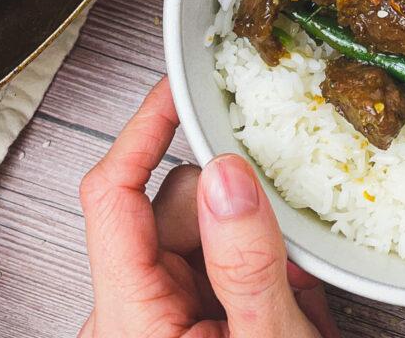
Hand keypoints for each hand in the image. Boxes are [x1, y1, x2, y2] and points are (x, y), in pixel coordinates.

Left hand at [78, 78, 339, 337]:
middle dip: (235, 210)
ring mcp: (165, 312)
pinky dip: (261, 257)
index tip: (177, 89)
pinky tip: (286, 295)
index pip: (113, 193)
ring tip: (292, 290)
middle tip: (284, 244)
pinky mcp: (195, 314)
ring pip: (205, 221)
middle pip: (173, 204)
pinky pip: (225, 251)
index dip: (145, 128)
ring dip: (256, 239)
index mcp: (129, 318)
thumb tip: (229, 174)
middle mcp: (134, 311)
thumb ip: (246, 264)